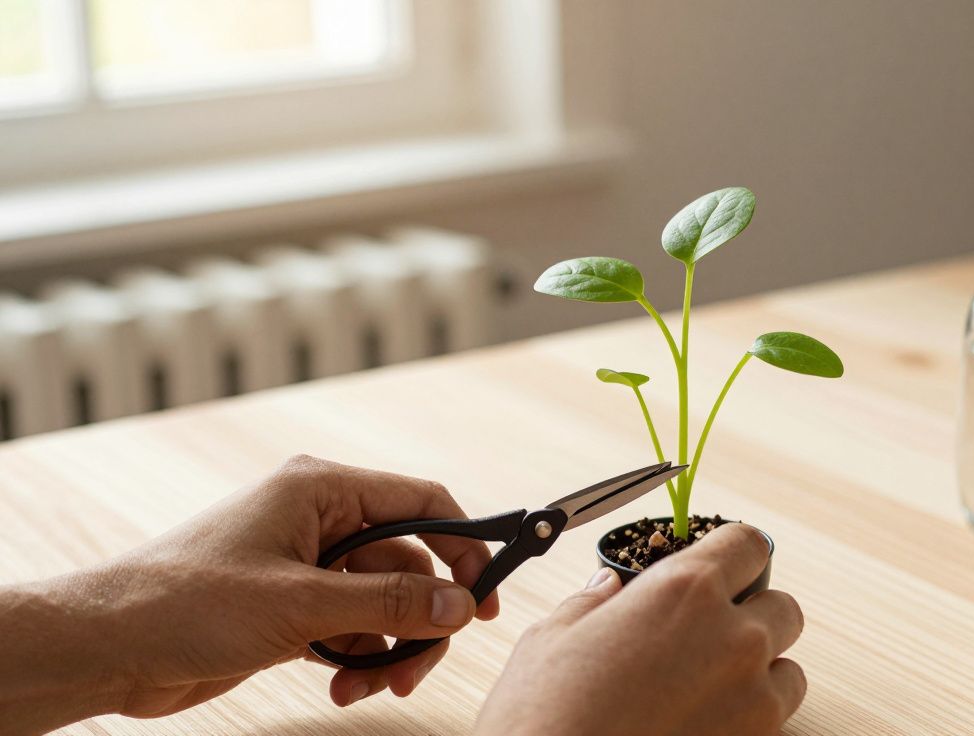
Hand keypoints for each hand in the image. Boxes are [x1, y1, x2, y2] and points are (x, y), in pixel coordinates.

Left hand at [0, 454, 497, 733]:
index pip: (421, 504)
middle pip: (409, 566)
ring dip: (386, 648)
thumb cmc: (186, 601)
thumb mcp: (300, 603)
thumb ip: (387, 604)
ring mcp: (307, 566)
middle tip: (422, 663)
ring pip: (383, 605)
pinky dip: (358, 657)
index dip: (463, 546)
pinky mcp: (292, 606)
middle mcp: (321, 522)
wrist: (108, 646)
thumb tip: (460, 606)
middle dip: (419, 618)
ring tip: (366, 684)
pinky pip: (353, 629)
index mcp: (322, 491)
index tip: (486, 595)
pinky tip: (340, 684)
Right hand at [475, 523, 805, 734]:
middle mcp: (733, 637)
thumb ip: (591, 604)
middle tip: (709, 636)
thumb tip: (605, 588)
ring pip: (789, 669)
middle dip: (753, 616)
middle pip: (782, 607)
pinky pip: (777, 721)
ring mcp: (753, 698)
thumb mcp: (551, 640)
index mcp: (685, 590)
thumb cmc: (543, 717)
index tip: (723, 568)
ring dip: (761, 672)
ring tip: (708, 689)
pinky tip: (705, 724)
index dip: (734, 555)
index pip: (747, 545)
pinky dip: (753, 719)